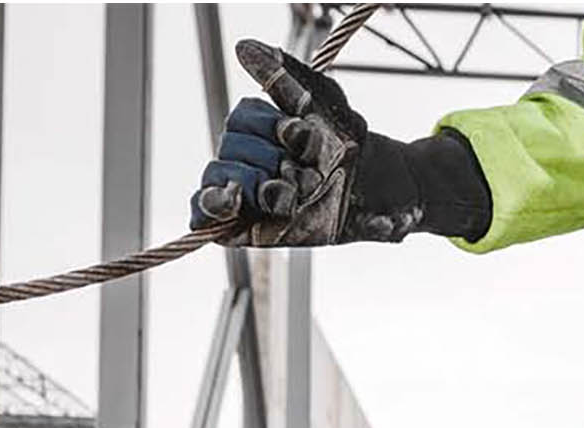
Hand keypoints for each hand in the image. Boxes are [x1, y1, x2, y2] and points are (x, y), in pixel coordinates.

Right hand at [189, 40, 488, 245]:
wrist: (378, 192)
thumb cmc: (349, 142)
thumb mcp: (326, 100)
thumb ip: (287, 75)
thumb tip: (244, 47)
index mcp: (260, 125)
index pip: (243, 117)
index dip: (270, 125)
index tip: (298, 132)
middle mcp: (247, 155)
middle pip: (232, 147)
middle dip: (272, 159)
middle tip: (307, 173)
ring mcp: (243, 190)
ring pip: (221, 176)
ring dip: (259, 184)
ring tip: (294, 194)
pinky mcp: (241, 224)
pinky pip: (204, 213)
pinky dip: (212, 205)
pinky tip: (231, 199)